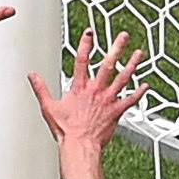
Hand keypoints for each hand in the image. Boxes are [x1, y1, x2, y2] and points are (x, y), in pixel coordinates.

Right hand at [30, 29, 144, 152]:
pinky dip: (139, 93)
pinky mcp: (117, 111)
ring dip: (132, 65)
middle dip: (117, 48)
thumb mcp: (48, 107)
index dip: (86, 45)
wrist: (80, 145)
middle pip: (108, 64)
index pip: (82, 61)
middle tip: (124, 36)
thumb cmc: (65, 129)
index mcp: (79, 88)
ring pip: (123, 78)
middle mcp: (96, 90)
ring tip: (139, 53)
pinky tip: (146, 86)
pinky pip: (131, 100)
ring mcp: (108, 100)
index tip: (90, 33)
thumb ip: (41, 89)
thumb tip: (32, 75)